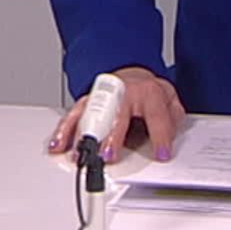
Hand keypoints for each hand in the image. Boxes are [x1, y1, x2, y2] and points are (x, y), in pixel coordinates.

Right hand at [45, 66, 185, 162]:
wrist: (132, 74)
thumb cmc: (148, 93)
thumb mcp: (169, 101)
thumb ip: (172, 119)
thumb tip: (168, 138)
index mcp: (148, 91)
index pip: (156, 115)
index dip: (160, 136)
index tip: (160, 155)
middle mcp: (124, 91)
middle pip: (117, 114)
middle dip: (112, 135)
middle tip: (107, 155)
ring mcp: (103, 95)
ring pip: (91, 113)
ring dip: (84, 135)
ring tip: (79, 153)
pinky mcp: (87, 100)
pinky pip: (73, 114)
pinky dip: (64, 130)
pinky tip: (57, 144)